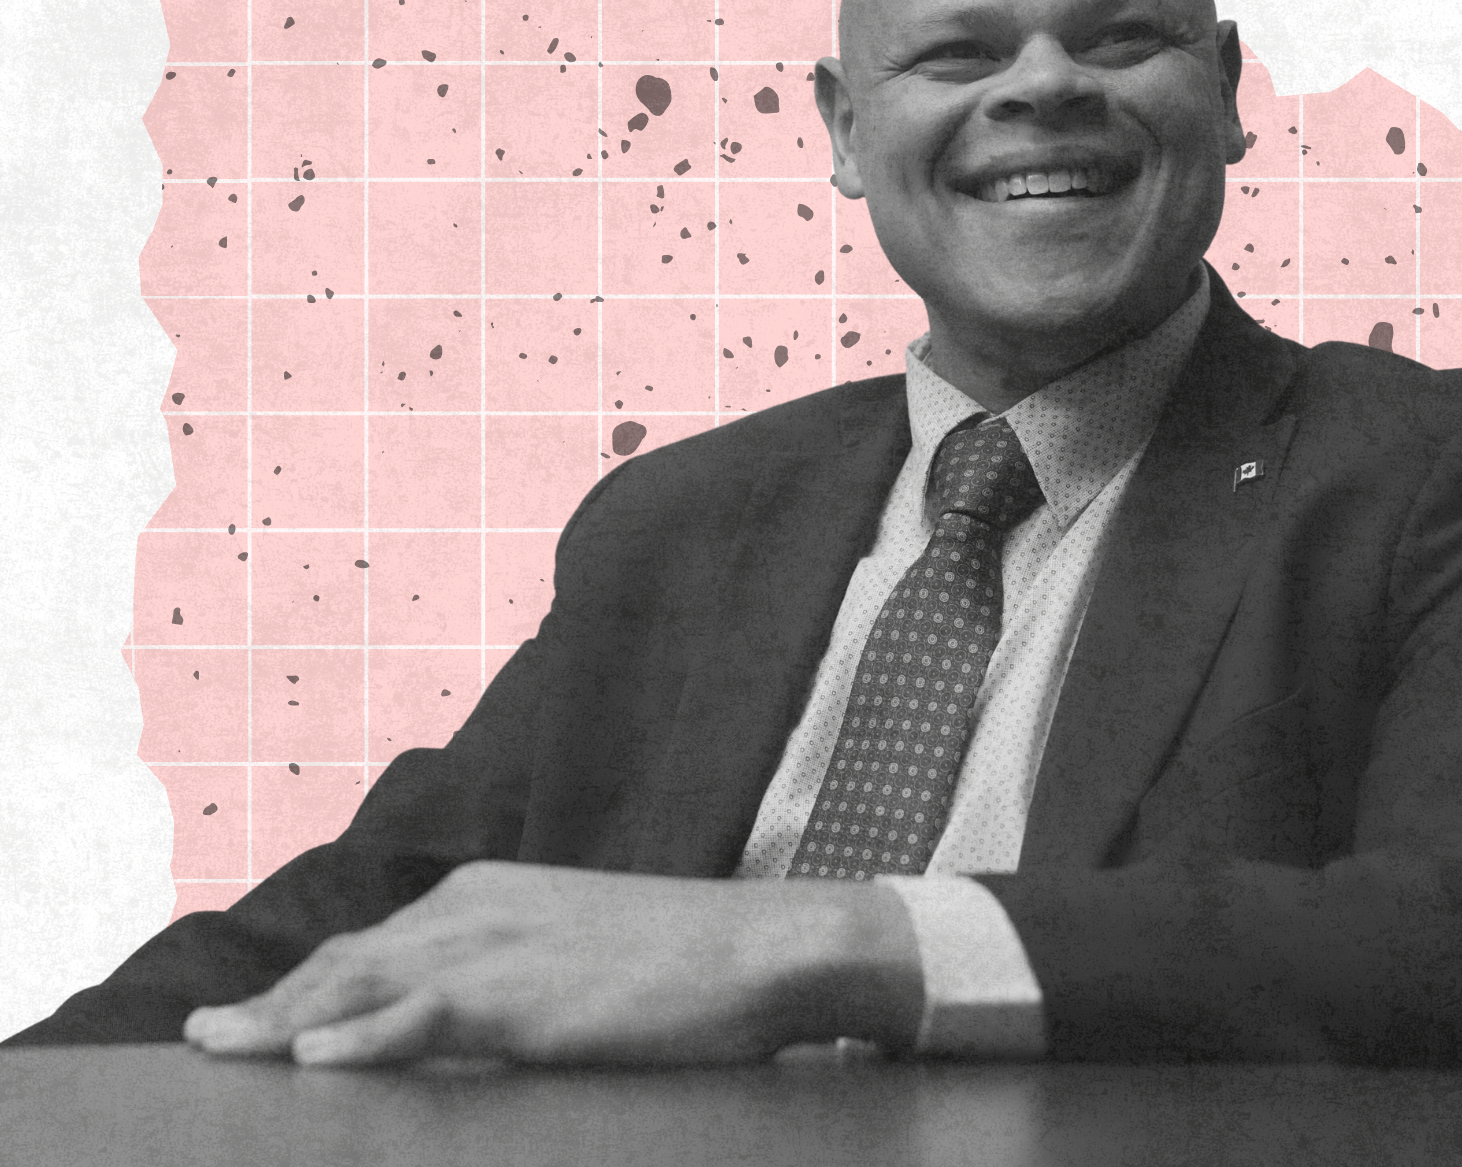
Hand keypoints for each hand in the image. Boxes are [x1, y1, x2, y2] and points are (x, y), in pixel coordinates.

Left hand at [182, 862, 922, 1067]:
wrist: (761, 946)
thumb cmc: (686, 960)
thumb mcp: (583, 956)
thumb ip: (518, 973)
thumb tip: (478, 1016)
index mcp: (492, 896)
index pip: (376, 944)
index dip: (309, 983)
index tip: (259, 1016)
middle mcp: (480, 908)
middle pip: (351, 960)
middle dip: (274, 1002)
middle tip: (204, 1039)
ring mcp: (501, 946)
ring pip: (366, 983)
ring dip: (285, 1021)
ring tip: (221, 1050)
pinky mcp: (527, 993)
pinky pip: (423, 1015)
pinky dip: (360, 1035)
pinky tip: (311, 1059)